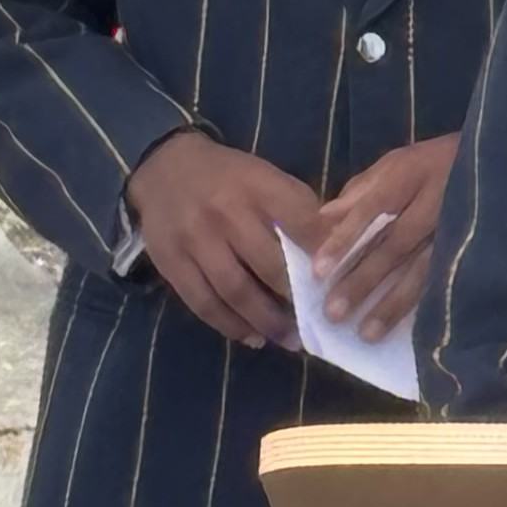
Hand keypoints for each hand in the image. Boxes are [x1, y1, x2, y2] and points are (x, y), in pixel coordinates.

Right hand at [125, 133, 323, 350]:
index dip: (324, 256)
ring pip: (236, 291)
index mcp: (258, 185)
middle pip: (270, 264)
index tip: (341, 284)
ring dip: (267, 322)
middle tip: (318, 323)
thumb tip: (334, 251)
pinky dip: (231, 325)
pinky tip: (253, 337)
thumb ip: (297, 209)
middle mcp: (226, 212)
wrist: (165, 167)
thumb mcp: (266, 176)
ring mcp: (195, 239)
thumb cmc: (229, 178)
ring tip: (290, 340)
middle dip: (297, 299)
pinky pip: (204, 303)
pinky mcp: (171, 262)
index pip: (301, 223)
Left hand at [314, 133, 460, 340]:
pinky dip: (426, 306)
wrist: (499, 160)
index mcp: (412, 173)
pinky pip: (447, 280)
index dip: (345, 239)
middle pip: (396, 245)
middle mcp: (436, 200)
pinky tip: (409, 330)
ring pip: (424, 270)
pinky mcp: (475, 247)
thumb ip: (361, 190)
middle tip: (333, 313)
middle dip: (363, 280)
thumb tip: (323, 218)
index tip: (319, 271)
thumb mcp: (397, 162)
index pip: (372, 208)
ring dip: (393, 304)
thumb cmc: (435, 163)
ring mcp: (460, 226)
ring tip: (366, 333)